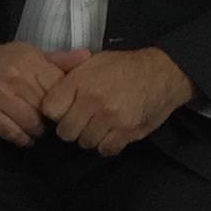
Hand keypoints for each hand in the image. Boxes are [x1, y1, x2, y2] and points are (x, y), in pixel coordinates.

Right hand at [0, 40, 73, 145]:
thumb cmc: (0, 61)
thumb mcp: (28, 53)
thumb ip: (58, 59)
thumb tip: (88, 57)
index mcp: (31, 62)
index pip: (60, 88)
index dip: (67, 102)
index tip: (66, 108)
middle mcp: (17, 79)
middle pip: (48, 108)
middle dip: (53, 119)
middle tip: (54, 124)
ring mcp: (0, 97)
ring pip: (32, 123)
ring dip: (38, 131)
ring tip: (39, 130)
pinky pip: (13, 133)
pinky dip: (23, 139)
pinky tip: (26, 137)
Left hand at [43, 46, 195, 156]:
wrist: (162, 73)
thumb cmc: (124, 66)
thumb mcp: (94, 61)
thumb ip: (71, 75)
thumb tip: (48, 89)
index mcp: (80, 81)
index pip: (50, 109)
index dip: (56, 113)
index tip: (64, 111)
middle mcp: (92, 100)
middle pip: (65, 132)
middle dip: (72, 128)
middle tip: (83, 121)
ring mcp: (110, 118)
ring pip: (85, 143)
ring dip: (91, 137)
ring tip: (100, 125)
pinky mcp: (126, 131)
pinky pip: (105, 149)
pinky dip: (107, 144)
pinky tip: (112, 133)